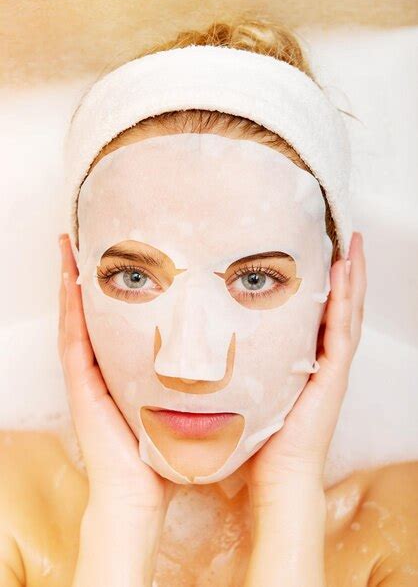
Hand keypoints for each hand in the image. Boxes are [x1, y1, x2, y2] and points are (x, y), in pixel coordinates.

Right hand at [58, 234, 171, 586]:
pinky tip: (70, 277)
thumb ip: (193, 376)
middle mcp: (100, 365)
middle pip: (91, 310)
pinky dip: (69, 306)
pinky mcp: (80, 383)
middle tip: (91, 235)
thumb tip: (229, 352)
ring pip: (75, 315)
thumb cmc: (164, 449)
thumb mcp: (181, 402)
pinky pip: (72, 336)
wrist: (140, 493)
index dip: (115, 287)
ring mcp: (86, 373)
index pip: (116, 319)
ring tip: (72, 243)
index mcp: (122, 368)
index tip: (123, 254)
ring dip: (72, 279)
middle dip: (88, 274)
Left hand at [246, 232, 365, 499]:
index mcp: (311, 359)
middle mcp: (328, 359)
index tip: (324, 250)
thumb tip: (215, 332)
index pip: (326, 312)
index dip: (330, 282)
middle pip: (344, 306)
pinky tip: (343, 274)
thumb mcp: (256, 384)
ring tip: (352, 243)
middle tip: (348, 234)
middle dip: (348, 270)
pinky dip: (344, 301)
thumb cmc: (263, 433)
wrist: (278, 472)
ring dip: (352, 277)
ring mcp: (334, 367)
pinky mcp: (333, 375)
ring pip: (349, 312)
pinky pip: (341, 331)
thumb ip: (249, 358)